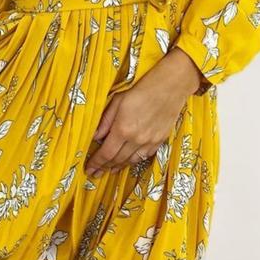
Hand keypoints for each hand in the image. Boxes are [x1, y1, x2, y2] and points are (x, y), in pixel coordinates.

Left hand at [84, 47, 202, 176]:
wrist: (170, 86)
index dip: (96, 163)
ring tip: (109, 170)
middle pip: (117, 160)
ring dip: (118, 167)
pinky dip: (133, 161)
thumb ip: (105, 122)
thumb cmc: (141, 89)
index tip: (89, 169)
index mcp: (123, 129)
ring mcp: (149, 142)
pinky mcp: (160, 141)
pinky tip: (128, 161)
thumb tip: (95, 137)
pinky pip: (144, 157)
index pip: (106, 153)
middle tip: (96, 173)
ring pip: (130, 161)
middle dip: (105, 168)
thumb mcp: (117, 101)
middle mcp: (136, 139)